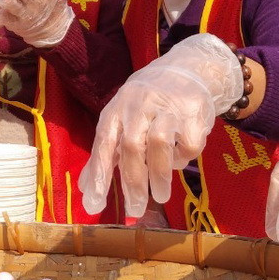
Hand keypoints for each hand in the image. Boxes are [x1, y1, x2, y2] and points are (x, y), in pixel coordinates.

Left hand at [78, 33, 242, 217]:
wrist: (186, 70)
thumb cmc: (145, 103)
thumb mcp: (120, 120)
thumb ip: (105, 154)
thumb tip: (85, 189)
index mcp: (116, 110)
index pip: (103, 144)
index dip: (98, 175)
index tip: (94, 204)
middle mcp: (138, 106)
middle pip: (132, 146)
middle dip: (133, 182)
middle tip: (135, 210)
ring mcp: (167, 107)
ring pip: (159, 144)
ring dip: (158, 175)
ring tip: (160, 196)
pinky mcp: (193, 112)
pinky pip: (187, 144)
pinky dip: (182, 158)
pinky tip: (179, 160)